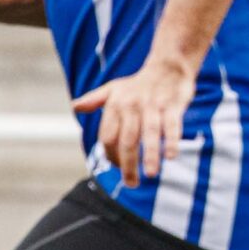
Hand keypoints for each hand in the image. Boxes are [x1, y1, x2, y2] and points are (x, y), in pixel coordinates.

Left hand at [72, 58, 192, 186]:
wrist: (168, 66)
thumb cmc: (139, 83)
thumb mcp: (113, 88)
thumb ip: (94, 100)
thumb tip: (74, 107)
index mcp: (116, 105)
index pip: (108, 136)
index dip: (110, 155)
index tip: (118, 168)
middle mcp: (133, 106)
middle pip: (127, 140)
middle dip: (128, 164)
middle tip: (132, 183)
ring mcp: (154, 107)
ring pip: (149, 135)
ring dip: (150, 156)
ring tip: (151, 175)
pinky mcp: (173, 106)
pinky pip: (172, 126)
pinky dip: (172, 141)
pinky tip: (171, 156)